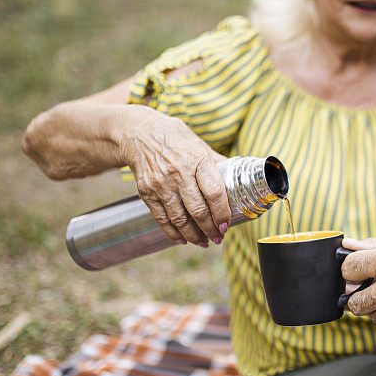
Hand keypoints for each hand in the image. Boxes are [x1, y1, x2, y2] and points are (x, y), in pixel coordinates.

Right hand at [122, 115, 230, 245]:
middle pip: (198, 211)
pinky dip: (173, 233)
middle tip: (218, 237)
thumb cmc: (175, 138)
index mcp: (197, 160)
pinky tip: (183, 239)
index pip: (214, 193)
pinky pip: (162, 219)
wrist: (138, 133)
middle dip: (210, 230)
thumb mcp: (199, 144)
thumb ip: (216, 164)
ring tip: (204, 242)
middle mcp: (178, 173)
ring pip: (180, 219)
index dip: (222, 213)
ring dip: (194, 236)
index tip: (227, 224)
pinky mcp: (146, 192)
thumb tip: (237, 178)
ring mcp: (160, 184)